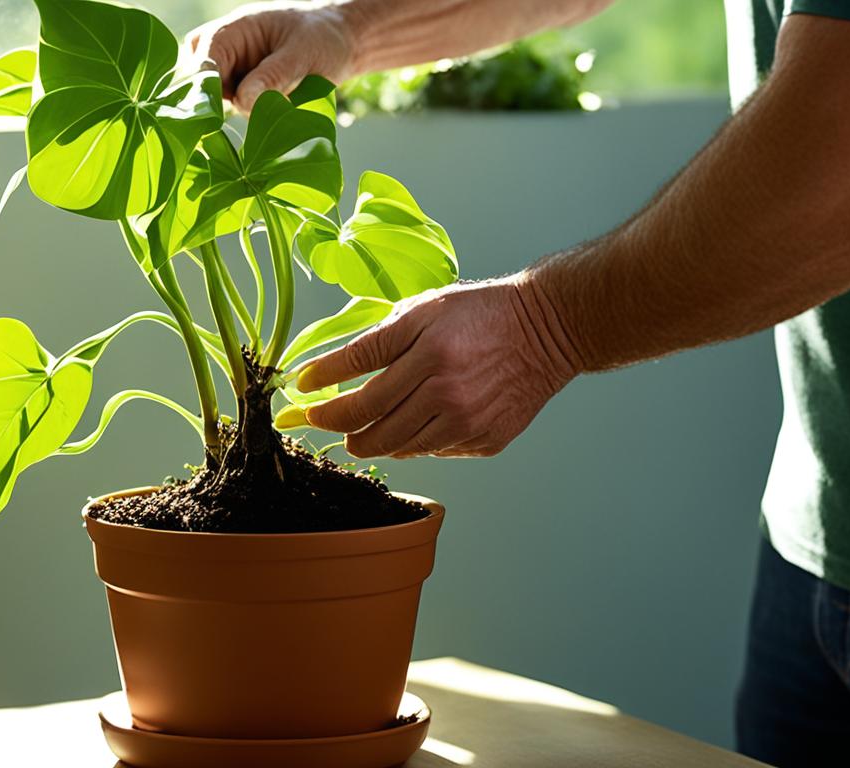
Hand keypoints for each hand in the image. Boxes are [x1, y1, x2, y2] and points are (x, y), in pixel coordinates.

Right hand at [185, 2, 359, 112]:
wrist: (341, 42)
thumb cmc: (323, 38)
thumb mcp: (302, 54)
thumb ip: (273, 76)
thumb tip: (245, 101)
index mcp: (234, 30)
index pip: (204, 61)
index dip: (205, 89)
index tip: (216, 116)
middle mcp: (226, 50)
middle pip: (200, 83)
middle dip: (221, 103)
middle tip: (256, 111)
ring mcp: (233, 72)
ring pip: (220, 102)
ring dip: (245, 110)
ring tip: (283, 102)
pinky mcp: (244, 91)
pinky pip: (238, 110)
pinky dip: (255, 114)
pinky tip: (280, 108)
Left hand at [299, 278, 579, 457]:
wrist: (548, 331)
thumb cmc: (480, 314)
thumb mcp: (426, 309)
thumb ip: (380, 339)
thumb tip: (333, 370)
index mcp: (428, 350)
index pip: (358, 370)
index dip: (322, 385)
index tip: (301, 390)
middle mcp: (445, 389)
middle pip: (370, 422)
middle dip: (337, 425)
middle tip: (322, 420)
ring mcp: (466, 420)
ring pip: (397, 446)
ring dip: (371, 439)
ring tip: (361, 430)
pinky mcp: (484, 440)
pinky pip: (432, 452)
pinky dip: (414, 442)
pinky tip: (414, 424)